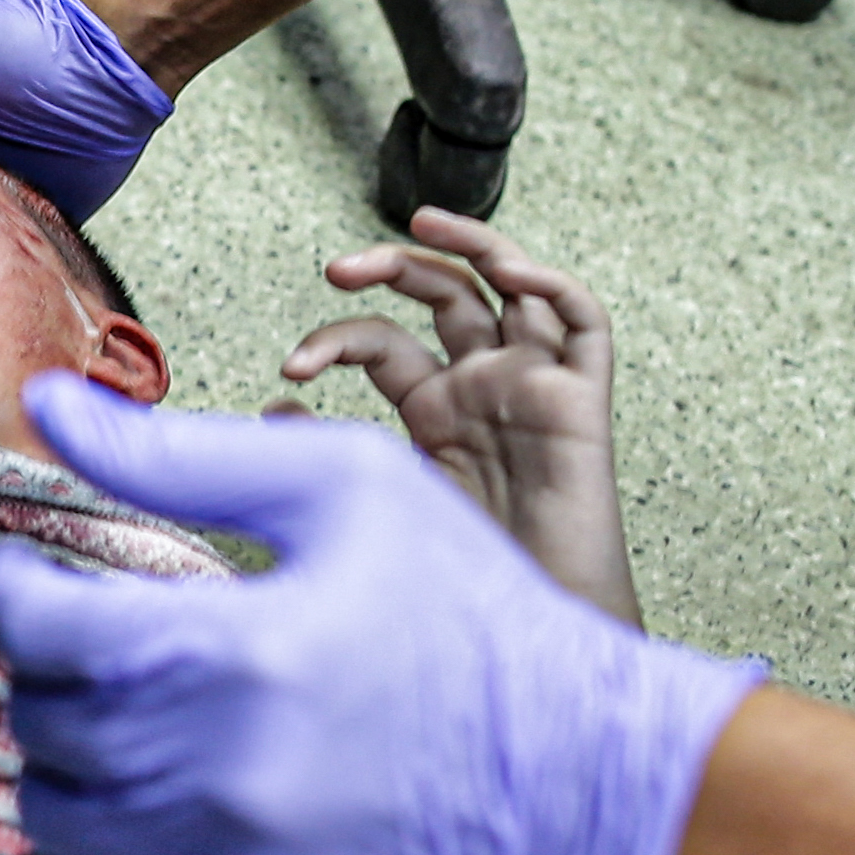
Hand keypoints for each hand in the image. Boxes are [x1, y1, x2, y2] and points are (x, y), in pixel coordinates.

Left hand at [0, 376, 762, 854]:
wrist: (590, 787)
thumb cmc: (480, 624)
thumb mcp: (346, 489)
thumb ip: (179, 450)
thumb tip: (50, 403)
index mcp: (243, 652)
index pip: (42, 631)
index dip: (9, 593)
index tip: (21, 576)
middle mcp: (223, 777)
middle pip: (45, 720)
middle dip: (49, 667)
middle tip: (90, 638)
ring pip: (54, 819)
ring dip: (64, 759)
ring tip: (121, 717)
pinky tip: (133, 807)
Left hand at [277, 208, 636, 622]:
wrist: (531, 632)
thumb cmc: (461, 580)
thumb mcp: (376, 500)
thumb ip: (326, 451)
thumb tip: (270, 407)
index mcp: (432, 408)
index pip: (380, 342)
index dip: (333, 339)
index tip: (289, 369)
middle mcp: (483, 385)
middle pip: (444, 293)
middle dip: (392, 266)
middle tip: (337, 270)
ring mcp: (533, 386)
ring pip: (515, 287)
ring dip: (475, 244)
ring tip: (424, 221)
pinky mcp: (582, 402)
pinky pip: (584, 324)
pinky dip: (552, 286)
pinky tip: (509, 273)